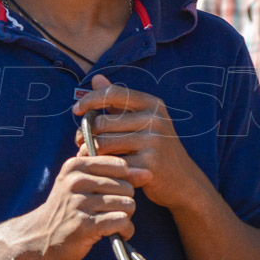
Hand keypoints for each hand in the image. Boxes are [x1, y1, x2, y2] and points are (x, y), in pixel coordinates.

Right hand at [26, 155, 149, 259]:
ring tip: (112, 222)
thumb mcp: (82, 183)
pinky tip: (116, 233)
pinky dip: (125, 230)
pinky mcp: (85, 225)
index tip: (113, 193)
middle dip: (125, 202)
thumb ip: (114, 176)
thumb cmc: (68, 207)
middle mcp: (76, 181)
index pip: (120, 166)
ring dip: (126, 217)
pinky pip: (122, 221)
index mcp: (76, 165)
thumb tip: (148, 173)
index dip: (124, 182)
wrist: (40, 236)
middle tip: (111, 212)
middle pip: (127, 187)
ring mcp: (79, 203)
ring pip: (127, 205)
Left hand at [73, 74, 200, 209]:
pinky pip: (111, 163)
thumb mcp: (142, 120)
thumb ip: (118, 101)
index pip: (113, 93)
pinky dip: (103, 167)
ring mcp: (153, 142)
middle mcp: (155, 119)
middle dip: (86, 134)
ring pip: (102, 143)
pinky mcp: (149, 165)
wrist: (183, 181)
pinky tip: (103, 170)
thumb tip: (96, 78)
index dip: (90, 99)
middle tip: (80, 143)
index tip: (76, 110)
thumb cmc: (156, 148)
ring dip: (90, 152)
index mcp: (152, 104)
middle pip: (102, 122)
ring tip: (89, 156)